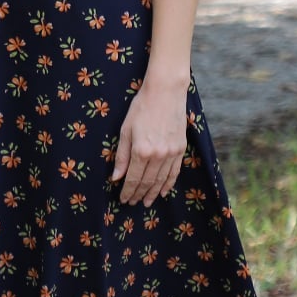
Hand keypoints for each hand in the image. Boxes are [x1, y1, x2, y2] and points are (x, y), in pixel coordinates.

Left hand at [111, 77, 188, 205]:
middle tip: (132, 203)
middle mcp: (157, 155)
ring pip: (161, 180)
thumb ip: (121, 156)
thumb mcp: (125, 130)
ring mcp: (171, 153)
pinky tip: (163, 191)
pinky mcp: (181, 149)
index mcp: (141, 151)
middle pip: (146, 182)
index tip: (123, 199)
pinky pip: (174, 172)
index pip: (132, 179)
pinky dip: (168, 184)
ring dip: (153, 193)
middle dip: (138, 195)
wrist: (166, 93)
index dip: (127, 191)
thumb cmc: (141, 108)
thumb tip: (116, 178)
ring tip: (147, 202)